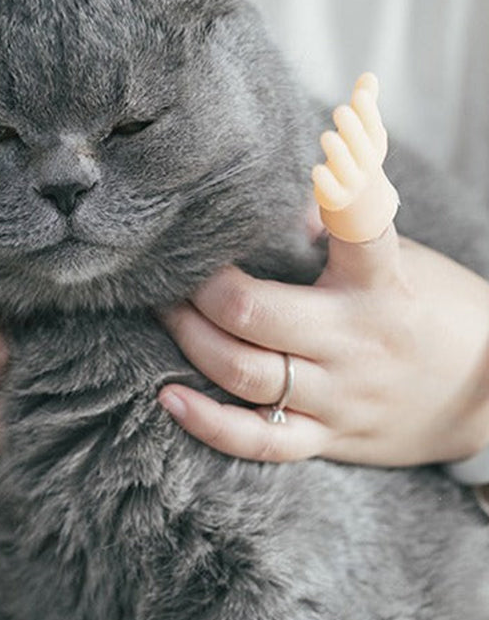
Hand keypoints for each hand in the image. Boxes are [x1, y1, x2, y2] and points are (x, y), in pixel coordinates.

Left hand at [160, 226, 488, 466]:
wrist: (487, 402)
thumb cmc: (433, 312)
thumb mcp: (404, 261)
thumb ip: (339, 232)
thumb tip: (274, 197)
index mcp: (382, 285)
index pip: (356, 232)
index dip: (325, 197)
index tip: (286, 176)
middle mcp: (356, 344)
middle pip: (254, 314)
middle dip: (200, 289)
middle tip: (173, 267)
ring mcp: (340, 397)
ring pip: (243, 374)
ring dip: (189, 338)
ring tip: (163, 310)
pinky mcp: (329, 439)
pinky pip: (258, 442)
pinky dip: (208, 423)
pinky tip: (169, 398)